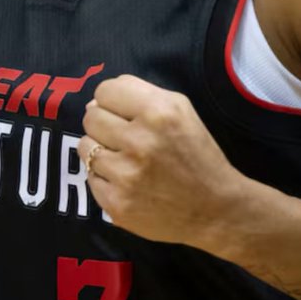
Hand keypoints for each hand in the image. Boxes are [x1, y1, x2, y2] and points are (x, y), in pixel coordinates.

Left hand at [79, 74, 240, 251]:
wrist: (215, 209)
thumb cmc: (196, 153)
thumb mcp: (179, 109)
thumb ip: (137, 95)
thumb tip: (94, 103)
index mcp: (157, 112)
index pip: (105, 90)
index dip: (112, 99)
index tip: (122, 111)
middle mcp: (140, 141)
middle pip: (91, 116)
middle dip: (104, 123)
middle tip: (123, 136)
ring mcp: (126, 176)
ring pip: (85, 146)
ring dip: (100, 149)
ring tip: (123, 157)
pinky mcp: (117, 204)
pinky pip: (90, 177)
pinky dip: (104, 177)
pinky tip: (125, 180)